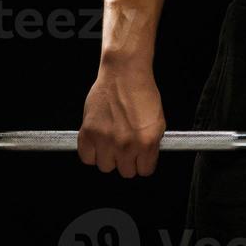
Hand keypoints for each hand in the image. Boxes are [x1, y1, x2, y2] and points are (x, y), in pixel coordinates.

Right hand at [77, 60, 165, 177]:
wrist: (124, 73)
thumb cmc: (142, 92)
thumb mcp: (158, 121)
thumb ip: (151, 145)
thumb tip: (145, 159)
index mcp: (146, 142)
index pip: (144, 171)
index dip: (143, 163)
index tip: (140, 158)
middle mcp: (126, 144)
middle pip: (125, 172)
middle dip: (127, 161)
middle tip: (126, 146)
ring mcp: (105, 140)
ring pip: (105, 167)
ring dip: (109, 157)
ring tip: (112, 142)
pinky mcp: (88, 132)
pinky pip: (86, 157)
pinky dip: (91, 152)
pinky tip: (98, 142)